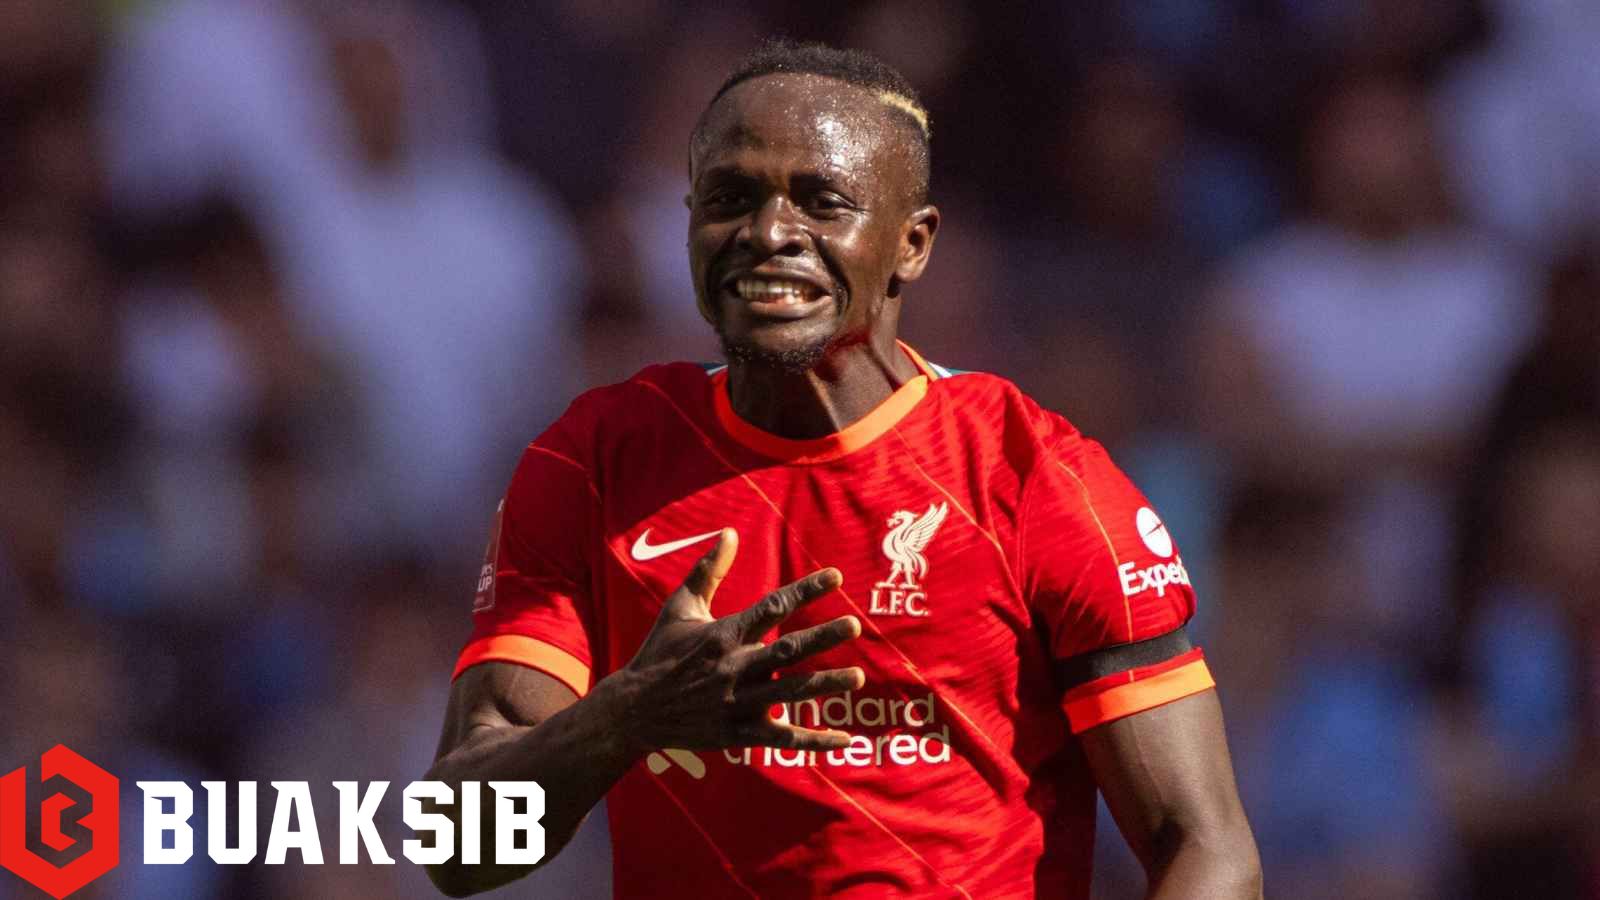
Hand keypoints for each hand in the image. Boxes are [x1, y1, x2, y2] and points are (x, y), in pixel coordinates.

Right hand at [604, 529, 863, 753]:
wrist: (633, 710)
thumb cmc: (659, 652)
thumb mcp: (680, 607)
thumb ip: (708, 570)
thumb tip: (730, 532)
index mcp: (724, 634)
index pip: (772, 606)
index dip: (806, 590)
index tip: (836, 577)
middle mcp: (733, 667)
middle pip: (786, 651)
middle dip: (822, 638)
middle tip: (855, 625)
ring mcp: (737, 703)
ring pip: (789, 693)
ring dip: (825, 685)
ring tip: (858, 678)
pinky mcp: (738, 734)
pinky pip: (783, 739)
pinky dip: (815, 740)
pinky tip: (846, 738)